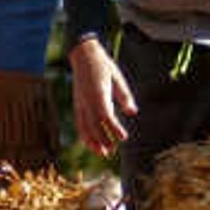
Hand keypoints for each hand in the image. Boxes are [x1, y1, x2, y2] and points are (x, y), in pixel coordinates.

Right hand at [67, 34, 136, 156]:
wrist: (83, 56)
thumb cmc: (103, 67)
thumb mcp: (117, 78)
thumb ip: (124, 96)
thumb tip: (132, 112)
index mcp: (98, 92)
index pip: (105, 115)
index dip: (113, 128)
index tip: (123, 137)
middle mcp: (86, 100)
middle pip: (93, 124)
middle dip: (101, 139)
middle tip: (111, 152)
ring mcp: (80, 102)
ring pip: (84, 126)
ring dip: (92, 141)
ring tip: (101, 152)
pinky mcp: (77, 104)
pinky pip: (79, 122)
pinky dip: (84, 134)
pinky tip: (91, 143)